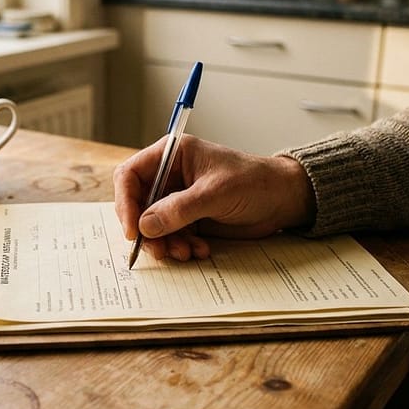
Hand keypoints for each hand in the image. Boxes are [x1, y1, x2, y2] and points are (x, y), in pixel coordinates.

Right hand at [113, 134, 315, 260]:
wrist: (283, 200)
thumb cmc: (255, 182)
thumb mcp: (216, 194)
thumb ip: (179, 209)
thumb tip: (145, 225)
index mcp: (172, 155)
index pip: (130, 175)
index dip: (126, 202)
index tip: (132, 229)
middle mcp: (170, 176)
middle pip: (137, 204)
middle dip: (146, 230)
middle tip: (159, 250)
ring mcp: (178, 198)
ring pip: (152, 225)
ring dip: (165, 243)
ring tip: (185, 252)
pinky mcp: (188, 218)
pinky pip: (171, 236)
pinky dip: (180, 246)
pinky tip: (199, 251)